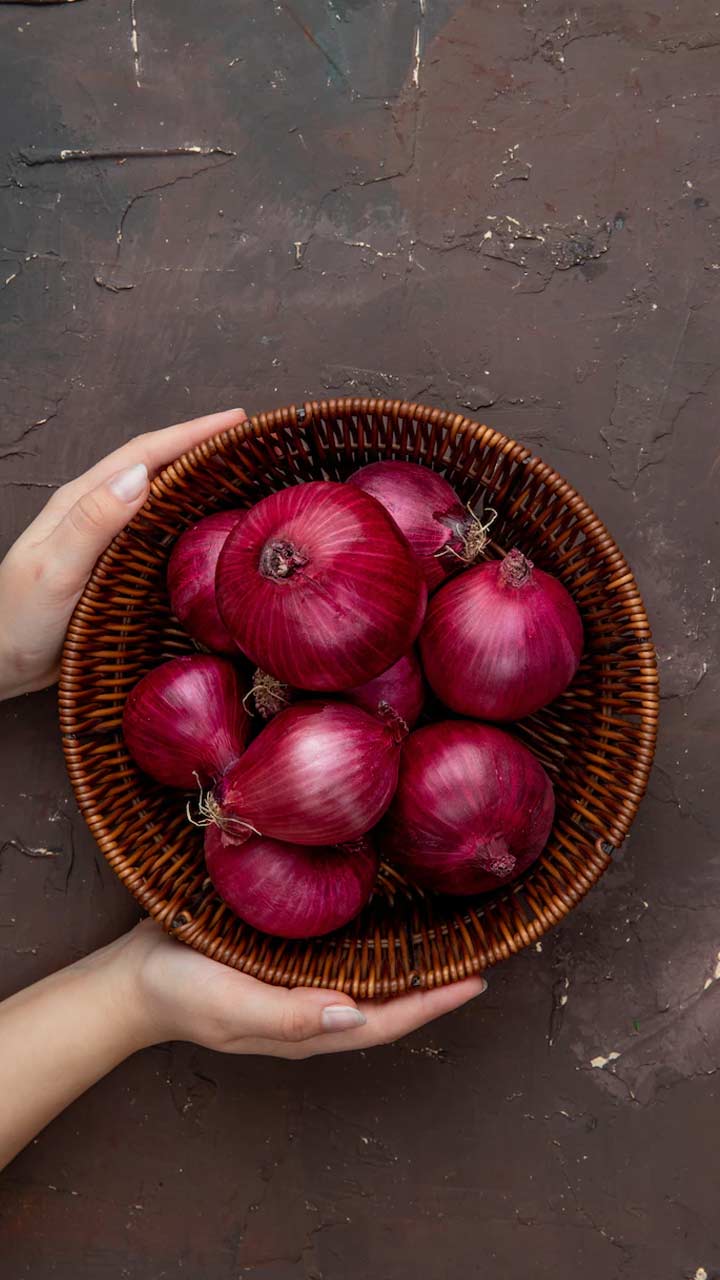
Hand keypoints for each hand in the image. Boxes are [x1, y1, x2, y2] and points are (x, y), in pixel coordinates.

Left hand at [0, 407, 247, 700]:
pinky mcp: (115, 568)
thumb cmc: (19, 618)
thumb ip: (93, 522)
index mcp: (82, 500)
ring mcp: (107, 540)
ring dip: (199, 480)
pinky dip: (190, 519)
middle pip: (157, 467)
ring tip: (243, 476)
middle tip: (251, 443)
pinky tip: (211, 528)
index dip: (192, 434)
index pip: (144, 455)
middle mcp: (97, 512)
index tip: (237, 420)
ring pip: (161, 498)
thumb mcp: (54, 568)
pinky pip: (161, 532)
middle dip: (202, 447)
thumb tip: (141, 476)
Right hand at [120, 921, 486, 1058]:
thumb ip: (291, 1014)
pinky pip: (343, 955)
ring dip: (411, 962)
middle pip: (390, 1001)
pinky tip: (388, 917)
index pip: (388, 1020)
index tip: (479, 978)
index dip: (436, 1002)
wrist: (132, 978)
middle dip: (436, 982)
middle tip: (480, 949)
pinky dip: (374, 941)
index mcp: (309, 1028)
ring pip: (372, 979)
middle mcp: (315, 1009)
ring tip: (450, 934)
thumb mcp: (233, 1006)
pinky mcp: (287, 958)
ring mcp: (301, 984)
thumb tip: (357, 1017)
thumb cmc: (181, 993)